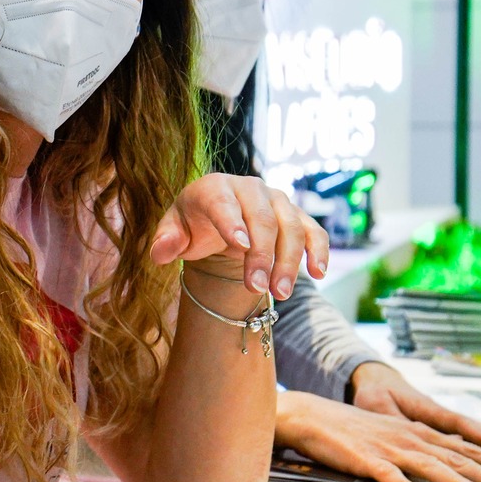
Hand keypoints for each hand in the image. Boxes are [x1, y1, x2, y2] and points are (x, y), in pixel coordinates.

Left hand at [149, 174, 327, 299]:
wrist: (217, 217)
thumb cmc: (192, 224)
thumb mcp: (173, 231)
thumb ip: (164, 241)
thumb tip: (162, 251)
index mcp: (215, 188)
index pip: (223, 203)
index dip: (232, 222)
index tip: (239, 246)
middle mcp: (249, 188)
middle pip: (262, 219)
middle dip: (261, 255)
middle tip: (257, 288)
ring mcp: (276, 200)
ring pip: (290, 227)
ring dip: (289, 261)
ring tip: (279, 293)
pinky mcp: (296, 215)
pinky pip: (312, 230)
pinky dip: (318, 250)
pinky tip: (318, 273)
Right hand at [275, 389, 480, 481]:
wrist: (312, 416)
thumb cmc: (352, 430)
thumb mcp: (392, 435)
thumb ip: (417, 450)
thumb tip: (445, 469)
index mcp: (418, 433)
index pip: (464, 448)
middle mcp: (409, 438)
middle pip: (455, 457)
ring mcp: (388, 448)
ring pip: (428, 465)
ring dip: (454, 480)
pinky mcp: (364, 458)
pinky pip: (386, 474)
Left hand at [348, 361, 480, 453]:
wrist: (376, 380)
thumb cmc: (375, 394)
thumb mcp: (377, 407)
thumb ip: (393, 421)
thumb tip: (411, 433)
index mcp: (427, 409)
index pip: (458, 424)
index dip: (479, 435)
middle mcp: (441, 416)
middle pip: (475, 436)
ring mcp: (443, 423)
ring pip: (475, 437)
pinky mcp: (440, 428)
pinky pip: (467, 439)